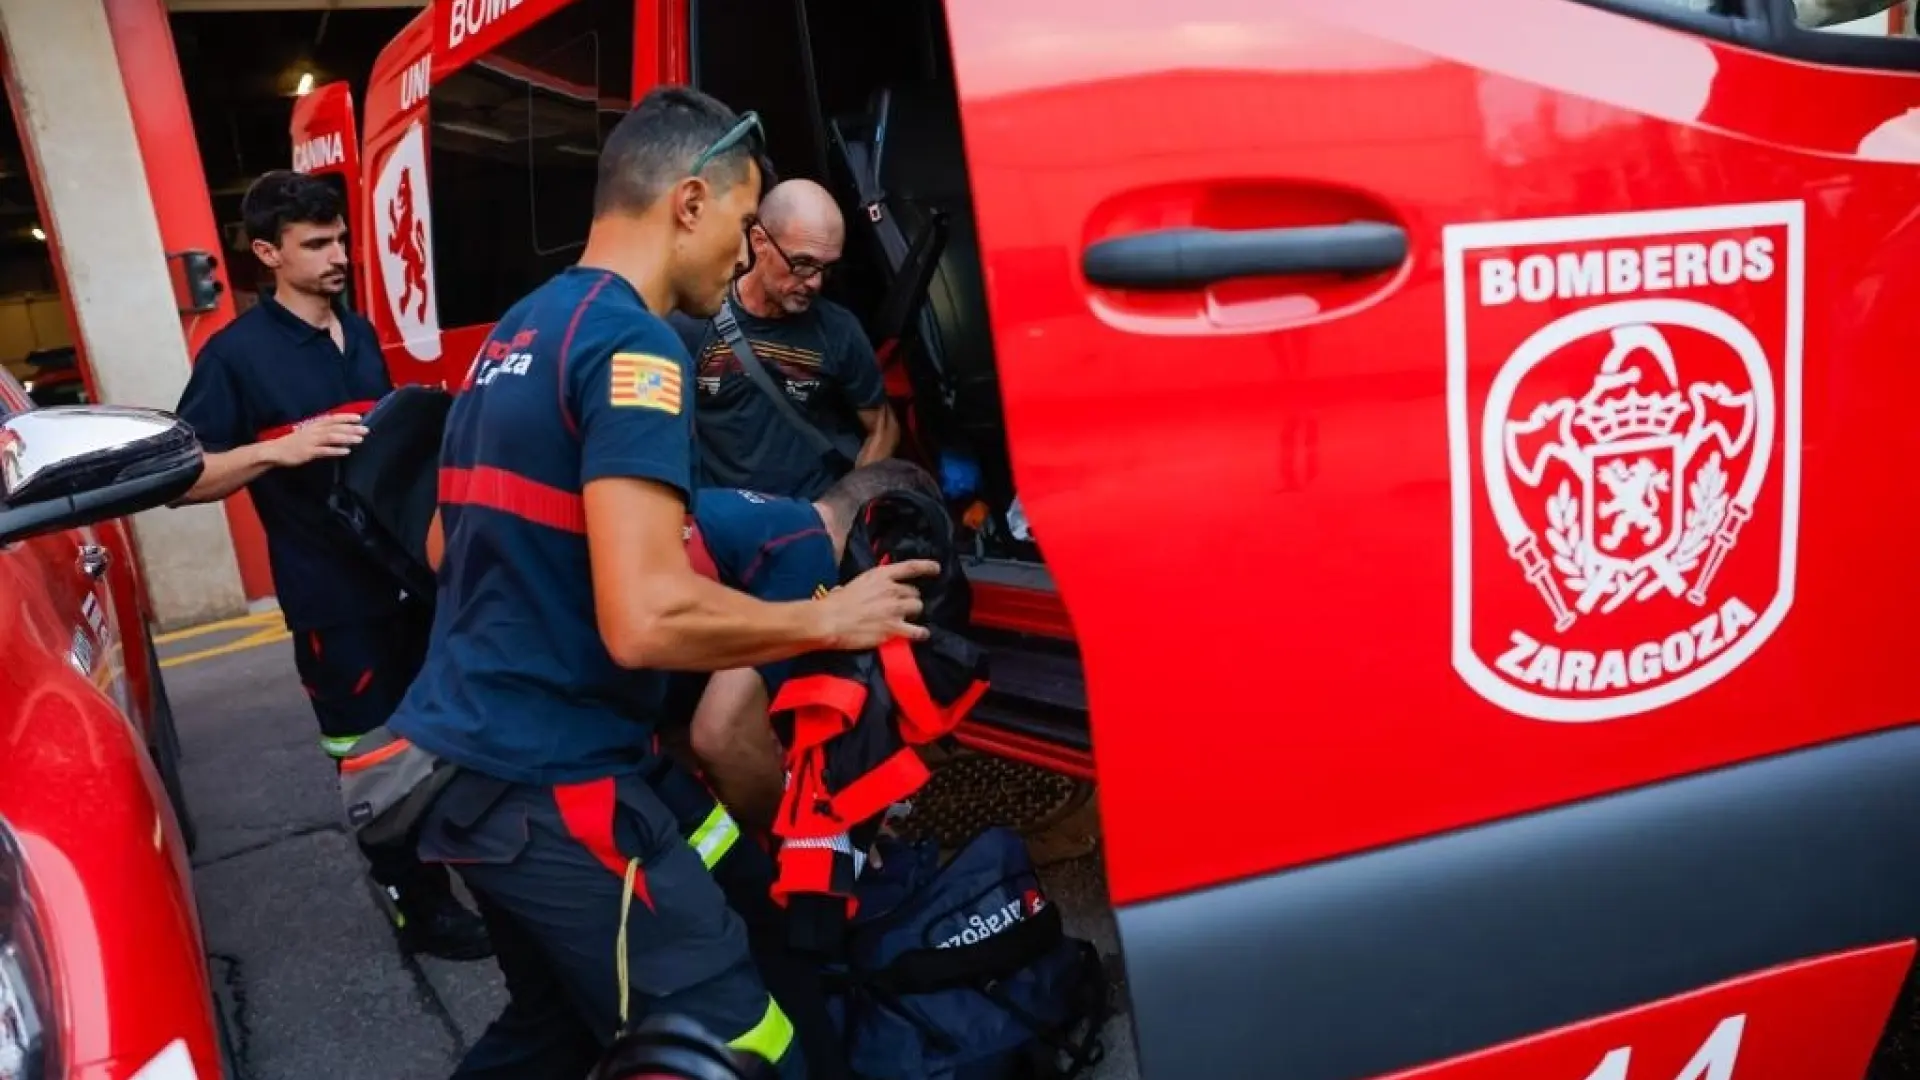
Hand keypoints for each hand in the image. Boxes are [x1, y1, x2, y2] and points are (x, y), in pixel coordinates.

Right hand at [265, 414, 367, 466]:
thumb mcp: (308, 433)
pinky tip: (346, 451)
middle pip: (336, 428)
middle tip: (366, 429)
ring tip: (359, 439)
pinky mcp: (308, 452)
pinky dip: (336, 450)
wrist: (275, 451)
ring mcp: (311, 441)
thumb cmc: (293, 443)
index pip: (333, 418)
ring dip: (347, 438)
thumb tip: (339, 431)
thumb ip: (322, 431)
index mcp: (314, 425)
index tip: (359, 417)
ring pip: (332, 437)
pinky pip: (324, 451)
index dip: (346, 418)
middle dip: (352, 428)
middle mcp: (314, 431)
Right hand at [814, 560, 940, 649]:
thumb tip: (864, 591)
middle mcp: (892, 589)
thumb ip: (868, 586)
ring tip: (907, 618)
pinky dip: (921, 633)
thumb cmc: (836, 603)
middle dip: (910, 599)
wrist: (830, 621)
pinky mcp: (894, 628)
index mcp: (881, 575)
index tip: (936, 568)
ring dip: (913, 612)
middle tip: (902, 606)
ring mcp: (895, 609)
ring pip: (917, 608)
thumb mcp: (854, 584)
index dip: (926, 566)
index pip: (910, 567)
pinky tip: (921, 634)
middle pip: (914, 592)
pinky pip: (917, 631)